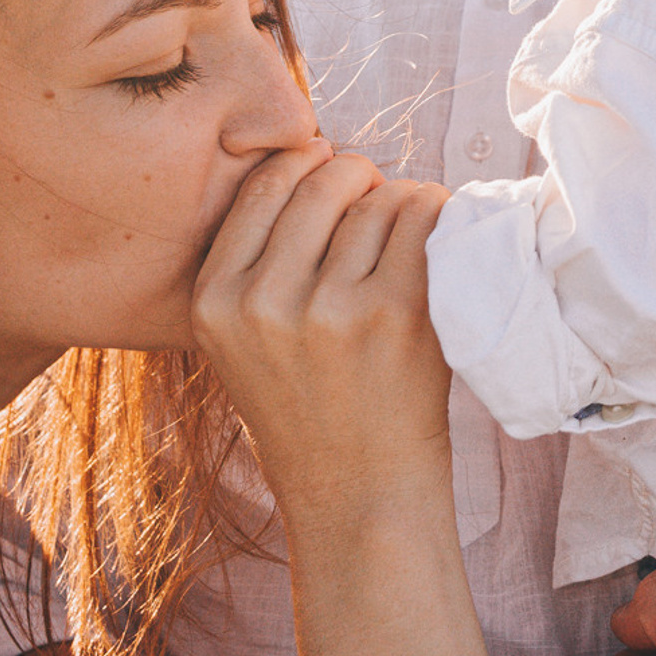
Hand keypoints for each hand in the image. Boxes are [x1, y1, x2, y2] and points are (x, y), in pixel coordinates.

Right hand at [190, 142, 451, 527]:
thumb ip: (258, 262)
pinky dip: (439, 214)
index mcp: (214, 300)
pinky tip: (441, 237)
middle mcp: (264, 301)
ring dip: (404, 202)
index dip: (307, 166)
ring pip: (379, 199)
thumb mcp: (243, 343)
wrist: (358, 500)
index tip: (333, 173)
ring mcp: (331, 308)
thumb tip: (318, 156)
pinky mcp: (395, 315)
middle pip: (324, 181)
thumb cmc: (312, 413)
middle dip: (360, 178)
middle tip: (379, 201)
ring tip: (410, 236)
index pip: (264, 185)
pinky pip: (423, 218)